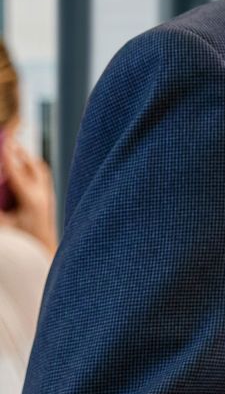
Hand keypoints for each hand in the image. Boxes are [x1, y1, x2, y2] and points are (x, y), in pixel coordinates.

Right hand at [1, 133, 55, 253]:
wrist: (43, 254)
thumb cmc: (22, 243)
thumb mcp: (4, 226)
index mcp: (31, 201)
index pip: (16, 172)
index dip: (8, 155)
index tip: (4, 142)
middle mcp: (43, 196)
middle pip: (32, 165)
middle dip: (18, 152)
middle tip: (7, 139)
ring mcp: (49, 197)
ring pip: (40, 170)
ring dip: (26, 159)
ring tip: (14, 149)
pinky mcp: (49, 201)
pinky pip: (42, 178)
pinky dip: (32, 168)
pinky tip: (24, 166)